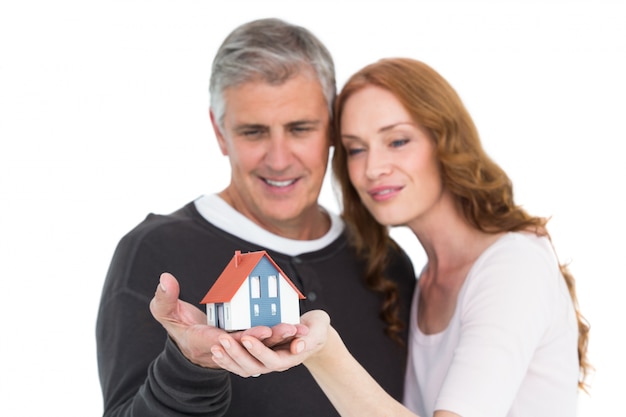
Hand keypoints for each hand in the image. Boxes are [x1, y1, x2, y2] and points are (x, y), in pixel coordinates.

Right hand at [149, 272, 304, 368]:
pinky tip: (298, 326)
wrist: (189, 341)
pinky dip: (280, 336)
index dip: (246, 338)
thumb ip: (164, 298)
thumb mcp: (164, 312)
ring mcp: (238, 346)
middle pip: (251, 345)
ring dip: (280, 339)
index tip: (262, 330)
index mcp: (206, 342)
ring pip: (262, 345)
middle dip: (271, 338)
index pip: (229, 341)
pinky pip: (265, 341)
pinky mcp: (247, 341)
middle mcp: (225, 347)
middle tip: (289, 328)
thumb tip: (165, 278)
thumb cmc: (177, 325)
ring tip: (299, 329)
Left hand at [210, 310, 330, 376]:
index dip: (258, 350)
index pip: (271, 359)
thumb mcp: (317, 330)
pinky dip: (228, 360)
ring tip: (215, 347)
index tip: (245, 338)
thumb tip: (298, 346)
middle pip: (253, 366)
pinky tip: (216, 352)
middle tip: (223, 339)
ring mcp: (265, 362)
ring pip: (243, 367)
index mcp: (289, 358)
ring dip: (228, 358)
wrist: (313, 334)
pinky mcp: (258, 358)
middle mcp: (275, 363)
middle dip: (236, 353)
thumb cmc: (316, 329)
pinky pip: (240, 364)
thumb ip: (308, 338)